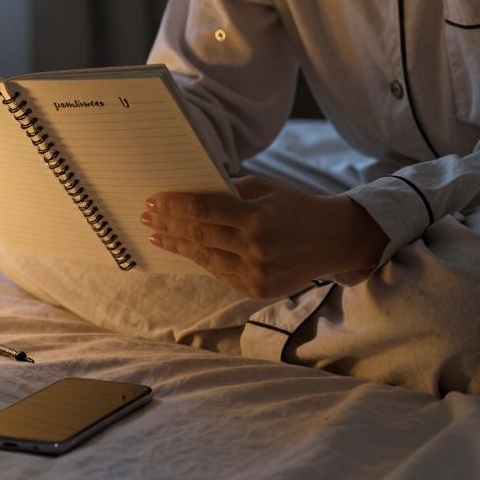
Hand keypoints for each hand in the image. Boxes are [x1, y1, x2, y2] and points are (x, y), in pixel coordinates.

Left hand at [142, 175, 388, 297]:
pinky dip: (200, 260)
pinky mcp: (256, 290)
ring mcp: (255, 274)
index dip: (173, 206)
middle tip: (147, 218)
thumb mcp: (264, 189)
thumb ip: (228, 192)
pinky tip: (185, 250)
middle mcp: (254, 249)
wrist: (332, 240)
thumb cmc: (294, 207)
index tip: (153, 200)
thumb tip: (189, 194)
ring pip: (204, 258)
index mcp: (256, 219)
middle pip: (198, 236)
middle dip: (168, 226)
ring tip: (158, 236)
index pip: (202, 211)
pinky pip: (219, 273)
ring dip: (177, 246)